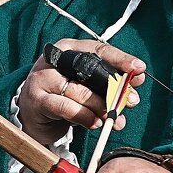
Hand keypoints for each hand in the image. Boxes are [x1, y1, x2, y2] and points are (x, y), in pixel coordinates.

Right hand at [16, 38, 143, 145]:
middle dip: (114, 87)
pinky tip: (96, 123)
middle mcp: (54, 60)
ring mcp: (43, 79)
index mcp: (69, 48)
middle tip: (131, 100)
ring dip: (102, 107)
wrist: (33, 113)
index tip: (139, 68)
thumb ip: (109, 81)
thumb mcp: (87, 84)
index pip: (98, 49)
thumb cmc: (64, 94)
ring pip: (80, 92)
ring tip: (114, 118)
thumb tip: (137, 80)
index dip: (120, 59)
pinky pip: (67, 108)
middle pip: (90, 71)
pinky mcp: (38, 100)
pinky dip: (85, 117)